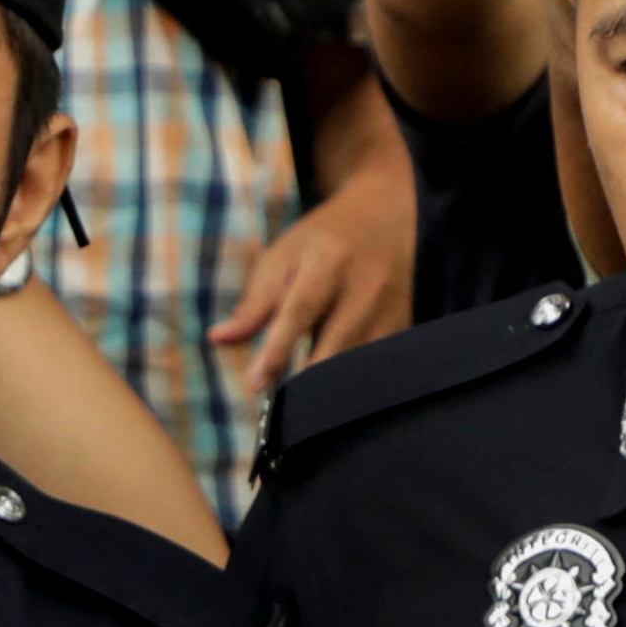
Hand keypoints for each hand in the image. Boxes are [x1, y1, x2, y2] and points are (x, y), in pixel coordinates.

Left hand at [213, 164, 413, 398]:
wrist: (387, 214)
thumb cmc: (322, 239)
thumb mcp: (283, 257)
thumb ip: (255, 302)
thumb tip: (218, 339)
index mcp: (329, 263)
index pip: (300, 312)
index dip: (277, 351)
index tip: (256, 386)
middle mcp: (366, 286)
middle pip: (337, 344)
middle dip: (308, 381)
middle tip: (280, 412)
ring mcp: (393, 307)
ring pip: (363, 361)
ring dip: (333, 388)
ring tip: (306, 411)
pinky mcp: (407, 323)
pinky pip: (385, 364)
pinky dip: (360, 384)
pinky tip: (338, 400)